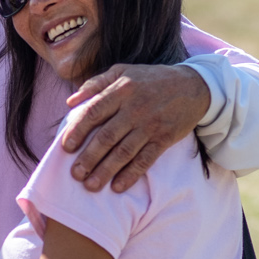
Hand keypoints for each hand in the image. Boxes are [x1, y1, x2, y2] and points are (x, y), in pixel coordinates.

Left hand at [61, 62, 209, 191]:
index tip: (66, 147)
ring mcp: (150, 125)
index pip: (94, 112)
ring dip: (105, 170)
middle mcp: (135, 108)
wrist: (193, 86)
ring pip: (124, 152)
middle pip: (107, 137)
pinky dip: (131, 174)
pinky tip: (118, 187)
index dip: (78, 131)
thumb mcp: (123, 71)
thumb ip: (95, 84)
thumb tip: (71, 101)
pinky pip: (145, 160)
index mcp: (121, 90)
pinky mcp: (164, 139)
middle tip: (75, 174)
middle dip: (89, 158)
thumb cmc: (151, 79)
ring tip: (90, 185)